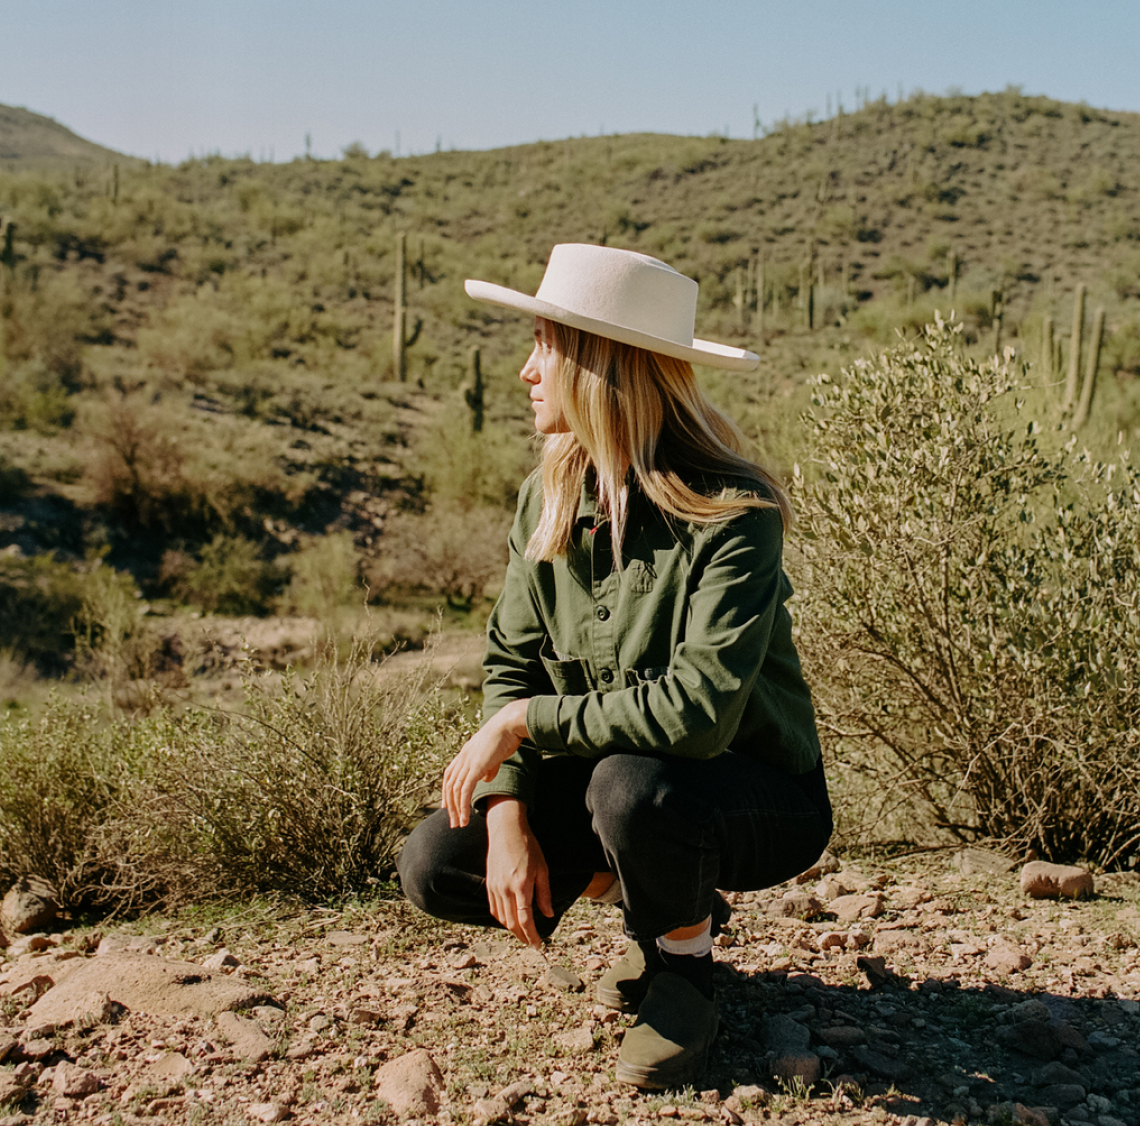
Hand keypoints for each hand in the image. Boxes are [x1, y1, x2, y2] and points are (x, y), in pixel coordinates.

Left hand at [442, 698, 529, 827]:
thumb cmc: (506, 737)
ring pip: (455, 791)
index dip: (447, 792)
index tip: (449, 807)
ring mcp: (468, 762)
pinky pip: (465, 790)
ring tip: (460, 824)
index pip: (449, 776)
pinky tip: (465, 817)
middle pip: (449, 786)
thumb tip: (486, 779)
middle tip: (453, 822)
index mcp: (465, 753)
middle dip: (450, 806)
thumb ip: (488, 767)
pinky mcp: (475, 767)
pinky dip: (463, 806)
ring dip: (456, 810)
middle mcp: (462, 758)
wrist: (509, 724)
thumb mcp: (494, 755)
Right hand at [485, 797, 552, 948]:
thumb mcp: (542, 868)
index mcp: (521, 886)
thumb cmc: (528, 846)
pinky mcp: (489, 884)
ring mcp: (495, 887)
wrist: (506, 830)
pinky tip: (511, 919)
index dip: (532, 936)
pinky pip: (494, 909)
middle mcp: (505, 889)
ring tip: (523, 933)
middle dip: (522, 937)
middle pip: (512, 923)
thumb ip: (544, 893)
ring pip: (502, 918)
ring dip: (513, 929)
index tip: (538, 944)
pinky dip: (502, 919)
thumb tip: (548, 914)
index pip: (525, 920)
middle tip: (532, 943)